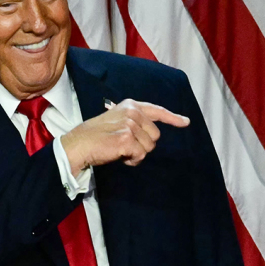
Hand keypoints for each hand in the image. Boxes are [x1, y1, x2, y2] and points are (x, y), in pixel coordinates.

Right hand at [61, 99, 189, 172]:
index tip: (186, 122)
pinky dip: (132, 160)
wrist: (78, 144)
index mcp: (131, 105)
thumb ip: (135, 122)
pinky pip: (140, 155)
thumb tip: (152, 135)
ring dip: (136, 153)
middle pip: (155, 136)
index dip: (173, 118)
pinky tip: (119, 155)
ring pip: (149, 147)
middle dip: (143, 145)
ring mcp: (130, 125)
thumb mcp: (117, 120)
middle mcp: (133, 112)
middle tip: (124, 145)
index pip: (157, 110)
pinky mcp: (127, 139)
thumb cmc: (97, 136)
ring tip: (119, 149)